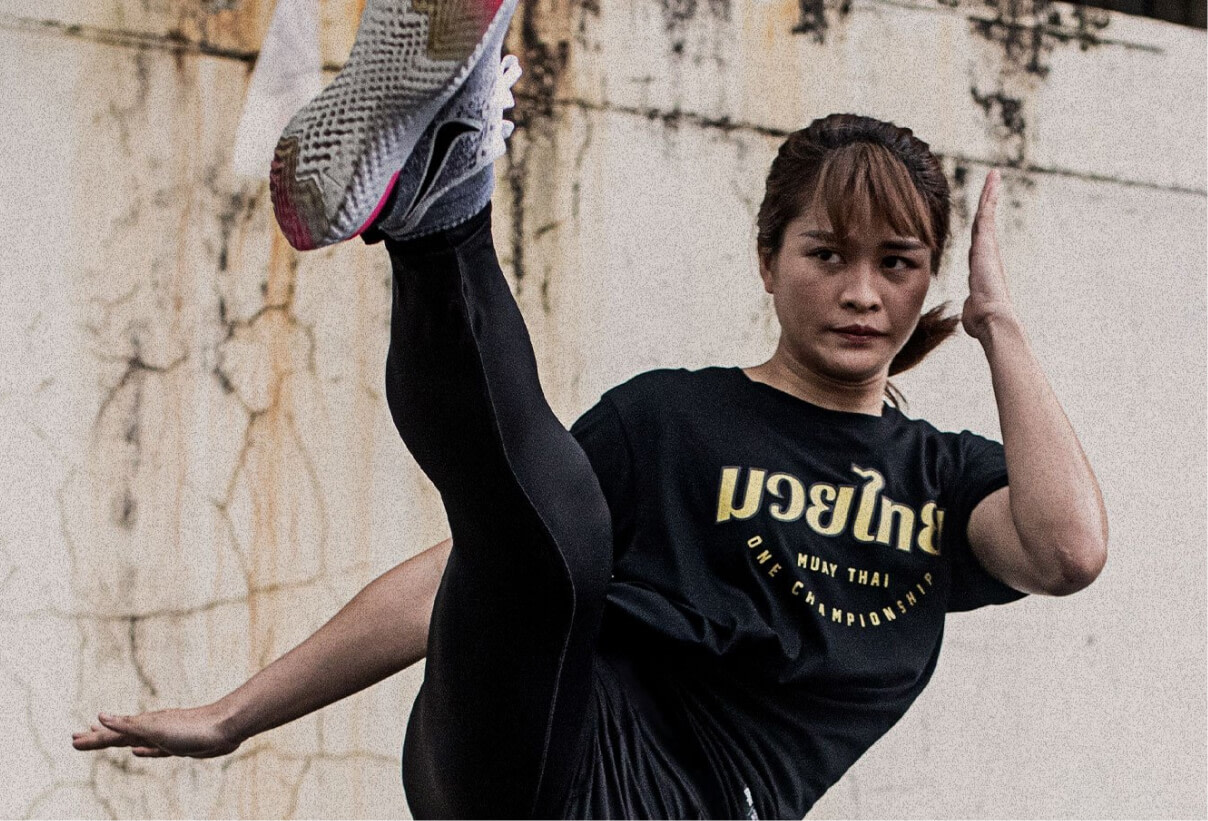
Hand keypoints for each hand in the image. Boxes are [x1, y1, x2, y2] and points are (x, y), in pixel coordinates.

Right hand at [71, 703, 242, 758]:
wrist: (225, 727)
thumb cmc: (191, 728)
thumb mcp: (155, 729)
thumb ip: (128, 725)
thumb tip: (99, 715)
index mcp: (143, 725)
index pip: (111, 734)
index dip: (92, 738)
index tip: (73, 739)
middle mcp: (151, 729)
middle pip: (118, 736)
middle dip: (97, 738)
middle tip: (76, 738)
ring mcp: (163, 737)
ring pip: (132, 740)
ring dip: (116, 741)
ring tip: (101, 738)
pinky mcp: (177, 746)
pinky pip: (153, 749)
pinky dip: (142, 750)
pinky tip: (137, 751)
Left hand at [962, 169, 1018, 341]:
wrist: (992, 318)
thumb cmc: (981, 319)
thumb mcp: (972, 310)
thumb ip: (971, 306)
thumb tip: (971, 314)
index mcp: (980, 266)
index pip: (979, 239)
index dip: (981, 222)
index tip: (984, 208)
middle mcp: (986, 253)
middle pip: (984, 221)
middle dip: (988, 201)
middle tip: (994, 181)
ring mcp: (987, 248)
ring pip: (986, 215)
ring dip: (990, 194)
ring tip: (994, 175)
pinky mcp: (987, 244)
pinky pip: (987, 216)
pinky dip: (989, 199)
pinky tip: (991, 183)